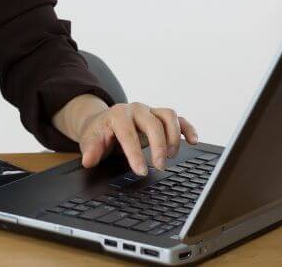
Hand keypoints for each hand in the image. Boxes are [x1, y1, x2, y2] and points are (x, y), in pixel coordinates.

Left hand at [52, 95, 197, 176]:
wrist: (102, 121)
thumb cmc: (99, 132)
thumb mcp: (90, 140)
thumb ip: (90, 149)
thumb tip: (88, 160)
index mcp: (117, 115)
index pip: (128, 133)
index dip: (135, 152)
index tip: (141, 171)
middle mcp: (136, 110)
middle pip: (153, 123)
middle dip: (159, 146)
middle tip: (160, 166)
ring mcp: (150, 111)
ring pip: (168, 116)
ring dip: (174, 136)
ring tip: (171, 156)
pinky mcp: (160, 116)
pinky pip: (178, 119)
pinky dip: (187, 128)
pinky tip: (193, 141)